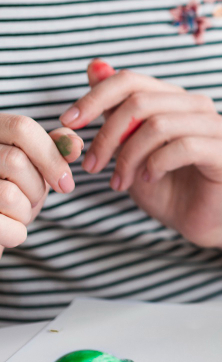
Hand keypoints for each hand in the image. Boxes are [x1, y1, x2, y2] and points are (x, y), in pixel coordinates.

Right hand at [0, 114, 82, 255]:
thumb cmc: (13, 190)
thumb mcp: (35, 166)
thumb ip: (55, 149)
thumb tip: (75, 144)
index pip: (22, 128)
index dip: (51, 155)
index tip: (66, 183)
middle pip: (15, 161)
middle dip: (36, 187)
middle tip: (32, 199)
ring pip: (8, 194)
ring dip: (25, 211)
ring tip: (16, 212)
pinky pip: (1, 225)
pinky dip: (16, 233)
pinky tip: (10, 231)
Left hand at [60, 59, 221, 250]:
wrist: (199, 220)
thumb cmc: (164, 184)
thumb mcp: (128, 147)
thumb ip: (114, 110)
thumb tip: (94, 65)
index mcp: (174, 98)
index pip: (131, 80)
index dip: (95, 97)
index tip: (68, 123)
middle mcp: (198, 105)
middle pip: (140, 102)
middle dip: (107, 135)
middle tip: (92, 167)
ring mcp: (216, 127)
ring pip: (158, 125)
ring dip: (128, 157)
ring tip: (119, 181)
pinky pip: (182, 147)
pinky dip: (155, 165)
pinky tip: (148, 178)